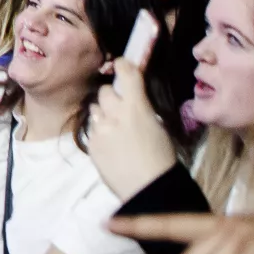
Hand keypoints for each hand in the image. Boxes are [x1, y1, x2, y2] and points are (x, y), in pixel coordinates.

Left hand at [85, 59, 177, 201]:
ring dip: (103, 114)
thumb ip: (140, 108)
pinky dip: (100, 133)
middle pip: (105, 91)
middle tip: (120, 108)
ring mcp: (100, 129)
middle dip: (112, 96)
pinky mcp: (91, 143)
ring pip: (95, 109)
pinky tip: (111, 147)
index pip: (126, 73)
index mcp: (136, 107)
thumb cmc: (162, 159)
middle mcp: (115, 113)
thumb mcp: (157, 126)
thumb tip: (131, 100)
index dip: (123, 66)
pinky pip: (92, 129)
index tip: (121, 65)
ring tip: (115, 129)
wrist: (149, 188)